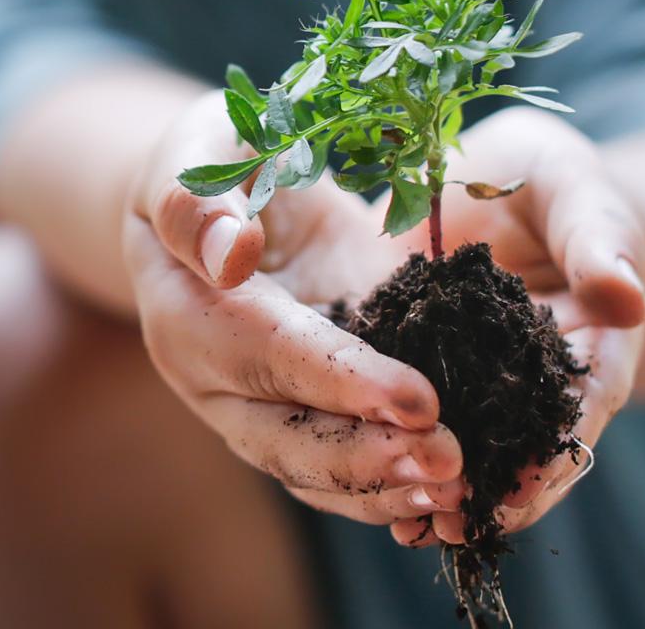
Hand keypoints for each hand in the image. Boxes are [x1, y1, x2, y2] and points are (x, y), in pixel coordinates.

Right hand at [123, 93, 465, 524]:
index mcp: (186, 314)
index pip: (268, 354)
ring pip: (315, 471)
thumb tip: (230, 253)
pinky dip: (392, 484)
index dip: (340, 380)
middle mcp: (218, 380)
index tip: (417, 400)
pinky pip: (344, 463)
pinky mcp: (311, 406)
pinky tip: (451, 493)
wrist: (224, 199)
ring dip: (386, 487)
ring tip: (457, 491)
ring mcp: (264, 404)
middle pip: (285, 440)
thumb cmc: (211, 158)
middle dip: (369, 459)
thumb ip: (199, 200)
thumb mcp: (198, 150)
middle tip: (450, 465)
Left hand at [386, 107, 644, 546]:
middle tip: (449, 526)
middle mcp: (534, 379)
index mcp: (591, 345)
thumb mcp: (575, 189)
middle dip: (491, 493)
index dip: (554, 455)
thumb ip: (599, 238)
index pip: (581, 410)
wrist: (492, 176)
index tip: (519, 490)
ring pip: (467, 444)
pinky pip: (410, 413)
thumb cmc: (551, 177)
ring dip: (439, 485)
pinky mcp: (420, 365)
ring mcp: (476, 380)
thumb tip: (629, 298)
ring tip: (405, 523)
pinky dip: (393, 445)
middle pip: (524, 449)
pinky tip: (360, 472)